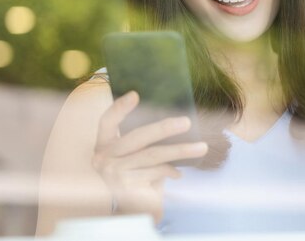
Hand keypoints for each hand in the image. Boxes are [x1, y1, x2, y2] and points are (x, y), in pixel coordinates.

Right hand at [91, 91, 207, 221]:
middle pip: (138, 137)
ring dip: (180, 151)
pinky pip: (157, 171)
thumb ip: (146, 139)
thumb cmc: (136, 173)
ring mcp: (114, 174)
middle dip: (164, 128)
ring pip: (153, 155)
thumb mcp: (136, 154)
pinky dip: (171, 170)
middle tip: (187, 122)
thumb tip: (176, 120)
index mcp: (103, 144)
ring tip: (201, 147)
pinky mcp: (127, 188)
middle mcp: (103, 158)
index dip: (120, 108)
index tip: (135, 95)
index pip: (107, 121)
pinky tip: (178, 172)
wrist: (132, 209)